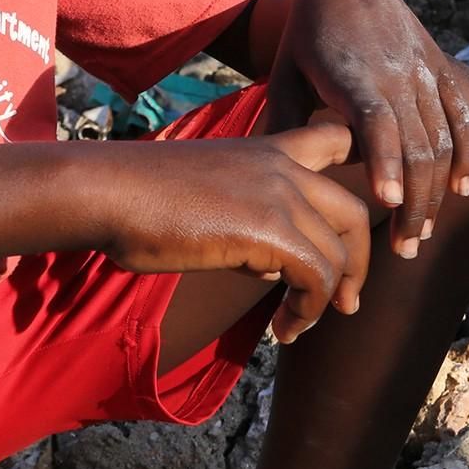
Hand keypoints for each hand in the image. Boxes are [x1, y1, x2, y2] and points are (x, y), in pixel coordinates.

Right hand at [92, 121, 369, 343]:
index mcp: (266, 150)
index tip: (347, 223)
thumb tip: (271, 266)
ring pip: (338, 254)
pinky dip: (308, 311)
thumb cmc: (139, 198)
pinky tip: (282, 330)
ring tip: (295, 327)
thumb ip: (249, 221)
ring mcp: (279, 195)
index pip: (336, 138)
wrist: (109, 191)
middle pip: (354, 213)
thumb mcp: (207, 196)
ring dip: (325, 301)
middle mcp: (282, 167)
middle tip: (344, 302)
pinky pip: (317, 277)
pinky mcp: (269, 229)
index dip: (359, 173)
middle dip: (358, 263)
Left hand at [266, 0, 468, 257]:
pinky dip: (465, 153)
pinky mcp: (439, 69)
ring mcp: (422, 71)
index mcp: (352, 75)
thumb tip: (269, 176)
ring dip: (435, 192)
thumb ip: (283, 122)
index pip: (375, 122)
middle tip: (402, 249)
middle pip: (416, 146)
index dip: (384, 160)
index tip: (386, 201)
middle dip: (413, 203)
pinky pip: (459, 116)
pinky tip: (462, 190)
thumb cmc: (305, 36)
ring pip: (441, 140)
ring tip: (421, 234)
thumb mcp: (283, 72)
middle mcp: (394, 74)